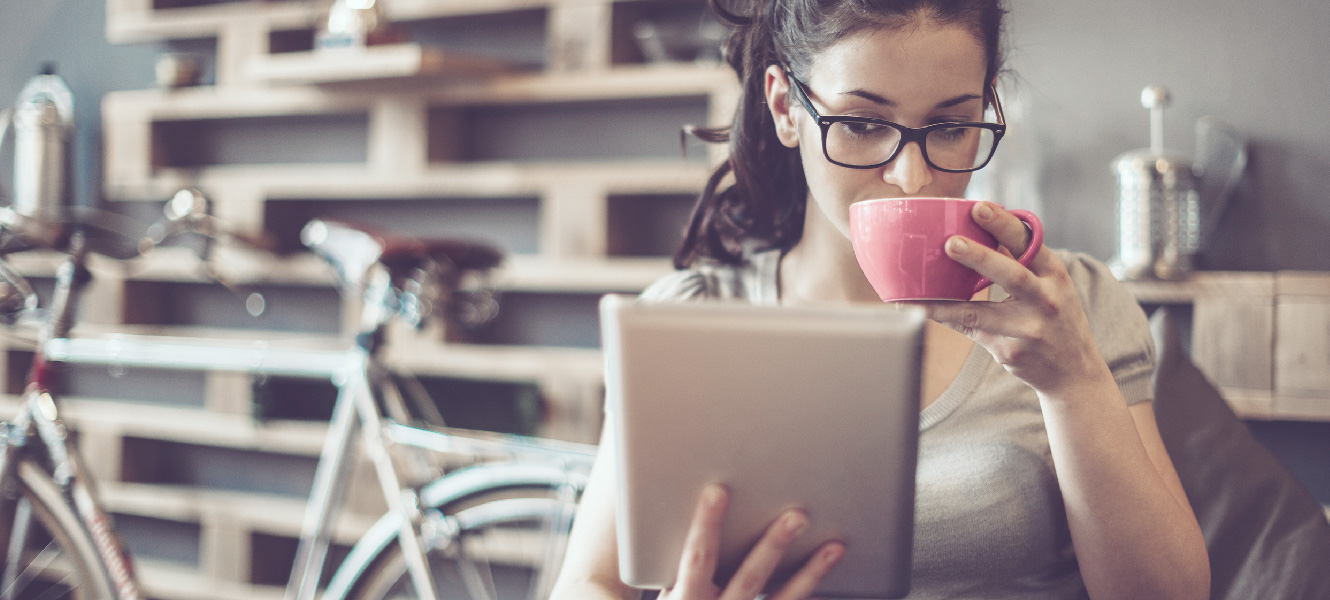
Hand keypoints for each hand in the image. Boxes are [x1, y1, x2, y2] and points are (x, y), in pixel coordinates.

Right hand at [660, 484, 844, 599]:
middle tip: (798, 515)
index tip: (718, 490)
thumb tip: (689, 490)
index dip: (706, 525)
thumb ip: (686, 556)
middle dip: (773, 545)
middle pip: (749, 579)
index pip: (696, 559)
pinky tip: (831, 570)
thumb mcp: (664, 588)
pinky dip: (811, 592)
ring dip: (810, 573)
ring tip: (835, 546)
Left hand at [909, 202, 1113, 396]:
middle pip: (1012, 275)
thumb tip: (979, 229)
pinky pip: (970, 330)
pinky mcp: (1011, 350)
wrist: (1074, 370)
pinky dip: (944, 318)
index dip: (1004, 224)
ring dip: (948, 302)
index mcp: (1055, 274)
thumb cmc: (1054, 316)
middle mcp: (1046, 300)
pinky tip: (920, 310)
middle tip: (951, 243)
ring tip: (919, 293)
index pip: (1029, 243)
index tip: (979, 207)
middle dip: (981, 257)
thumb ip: (1021, 261)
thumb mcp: (1050, 284)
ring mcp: (1029, 329)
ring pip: (982, 312)